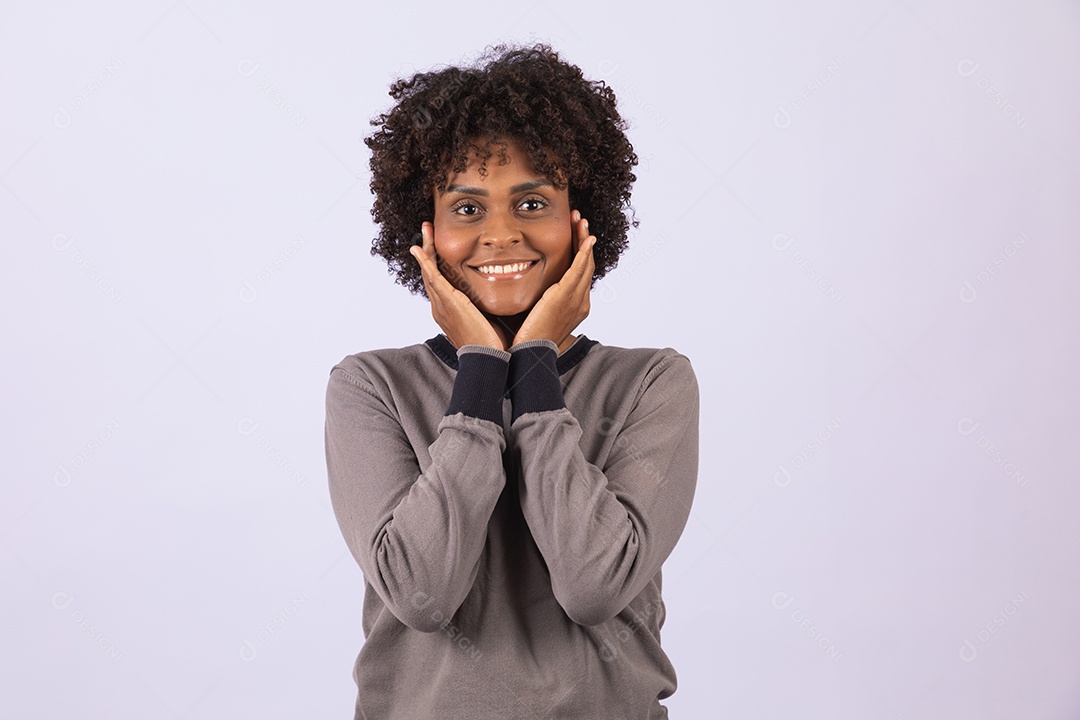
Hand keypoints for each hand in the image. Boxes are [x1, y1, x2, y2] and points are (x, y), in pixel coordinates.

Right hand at [410, 221, 504, 350]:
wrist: (488, 359)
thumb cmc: (492, 345)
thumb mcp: (489, 321)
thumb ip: (489, 308)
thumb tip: (502, 300)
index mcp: (450, 312)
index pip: (441, 283)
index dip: (438, 264)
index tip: (439, 250)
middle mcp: (441, 308)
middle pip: (431, 274)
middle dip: (428, 252)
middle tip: (427, 232)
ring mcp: (442, 305)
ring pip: (429, 272)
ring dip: (426, 250)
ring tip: (425, 231)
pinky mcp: (447, 302)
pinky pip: (432, 277)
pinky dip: (425, 262)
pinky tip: (419, 248)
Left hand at [512, 209, 594, 347]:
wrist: (529, 354)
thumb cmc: (528, 340)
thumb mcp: (536, 315)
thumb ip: (537, 300)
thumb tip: (525, 289)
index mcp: (575, 307)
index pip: (580, 274)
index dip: (579, 253)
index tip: (575, 236)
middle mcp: (581, 302)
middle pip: (587, 265)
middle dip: (584, 240)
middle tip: (580, 221)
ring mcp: (576, 299)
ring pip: (585, 263)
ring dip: (584, 239)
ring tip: (580, 220)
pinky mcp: (566, 296)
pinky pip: (579, 269)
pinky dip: (584, 252)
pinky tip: (586, 238)